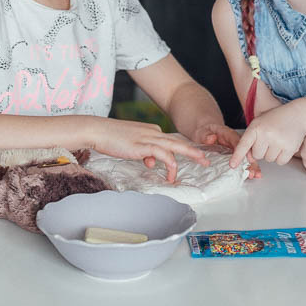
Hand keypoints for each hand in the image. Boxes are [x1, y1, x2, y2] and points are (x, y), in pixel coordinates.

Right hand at [90, 119, 209, 183]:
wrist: (98, 130)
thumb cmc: (111, 138)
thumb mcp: (131, 146)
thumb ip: (143, 153)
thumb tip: (151, 162)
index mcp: (151, 131)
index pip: (170, 142)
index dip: (180, 153)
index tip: (191, 158)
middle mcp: (153, 132)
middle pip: (179, 142)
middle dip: (195, 151)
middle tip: (207, 159)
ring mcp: (149, 138)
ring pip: (176, 147)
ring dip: (191, 155)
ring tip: (202, 163)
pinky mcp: (144, 145)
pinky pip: (164, 155)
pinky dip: (171, 165)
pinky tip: (171, 175)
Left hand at [185, 123, 261, 178]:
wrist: (205, 133)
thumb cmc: (204, 132)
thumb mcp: (202, 132)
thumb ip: (205, 135)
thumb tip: (211, 138)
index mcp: (227, 133)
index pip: (235, 140)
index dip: (240, 149)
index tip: (244, 158)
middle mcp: (234, 140)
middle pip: (245, 149)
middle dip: (249, 160)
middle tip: (252, 170)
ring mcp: (236, 148)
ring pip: (246, 156)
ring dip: (251, 166)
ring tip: (254, 175)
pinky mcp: (235, 155)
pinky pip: (244, 161)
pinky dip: (249, 167)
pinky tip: (254, 174)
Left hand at [229, 104, 305, 168]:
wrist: (297, 115)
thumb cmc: (276, 119)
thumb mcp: (260, 122)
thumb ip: (251, 138)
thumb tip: (249, 157)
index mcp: (256, 127)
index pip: (244, 144)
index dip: (237, 156)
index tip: (232, 165)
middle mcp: (266, 134)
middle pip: (257, 155)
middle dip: (261, 150)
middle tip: (269, 139)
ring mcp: (278, 141)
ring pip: (268, 160)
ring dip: (272, 154)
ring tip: (278, 140)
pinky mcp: (289, 148)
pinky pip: (280, 162)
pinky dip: (281, 157)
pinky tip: (284, 145)